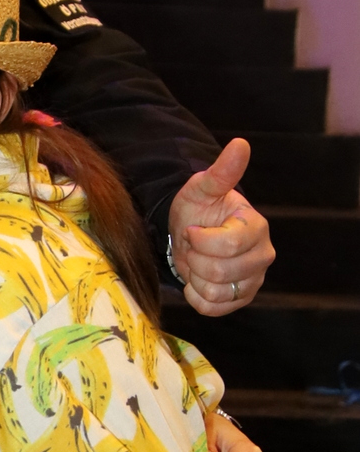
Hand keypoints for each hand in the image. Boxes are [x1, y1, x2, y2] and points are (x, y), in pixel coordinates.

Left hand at [168, 139, 273, 315]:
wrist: (189, 233)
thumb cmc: (198, 208)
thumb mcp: (203, 188)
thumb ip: (222, 171)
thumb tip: (240, 144)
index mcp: (256, 226)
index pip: (228, 245)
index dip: (200, 240)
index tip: (192, 229)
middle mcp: (263, 255)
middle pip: (219, 271)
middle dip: (195, 258)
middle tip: (192, 247)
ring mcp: (254, 280)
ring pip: (215, 291)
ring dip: (194, 276)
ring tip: (196, 260)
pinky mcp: (241, 299)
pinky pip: (212, 307)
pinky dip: (196, 295)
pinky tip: (196, 279)